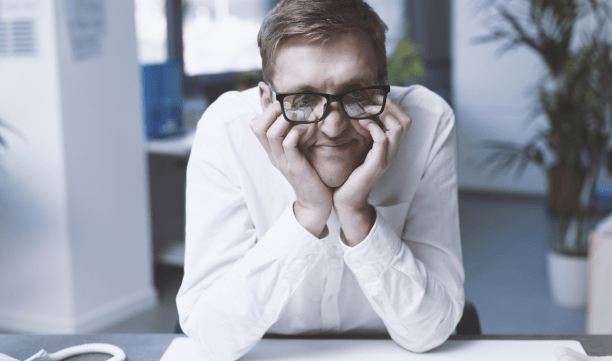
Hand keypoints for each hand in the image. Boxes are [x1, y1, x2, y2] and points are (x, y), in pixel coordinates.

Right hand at [250, 101, 331, 236]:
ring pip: (272, 133)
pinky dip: (297, 132)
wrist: (315, 202)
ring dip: (285, 119)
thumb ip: (294, 136)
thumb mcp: (298, 153)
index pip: (255, 126)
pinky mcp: (295, 168)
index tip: (284, 106)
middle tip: (289, 106)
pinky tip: (307, 129)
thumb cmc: (310, 174)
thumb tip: (297, 114)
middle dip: (272, 111)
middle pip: (257, 127)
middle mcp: (273, 155)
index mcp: (272, 151)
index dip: (266, 111)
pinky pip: (289, 144)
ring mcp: (283, 162)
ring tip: (299, 115)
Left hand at [333, 98, 411, 245]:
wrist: (346, 198)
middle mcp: (393, 150)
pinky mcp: (377, 163)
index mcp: (390, 145)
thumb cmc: (349, 172)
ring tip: (362, 108)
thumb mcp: (359, 147)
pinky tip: (359, 121)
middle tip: (367, 99)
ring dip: (380, 113)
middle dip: (387, 105)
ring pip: (398, 127)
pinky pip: (382, 139)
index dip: (391, 105)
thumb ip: (363, 131)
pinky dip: (372, 126)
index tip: (372, 97)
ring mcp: (387, 157)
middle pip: (405, 120)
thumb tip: (357, 108)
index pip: (404, 119)